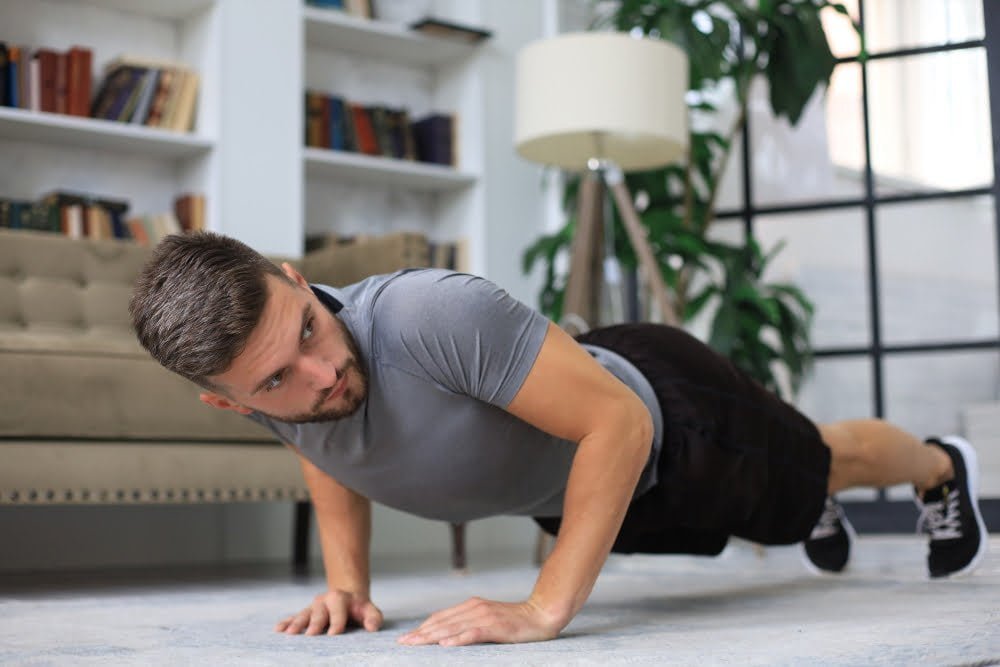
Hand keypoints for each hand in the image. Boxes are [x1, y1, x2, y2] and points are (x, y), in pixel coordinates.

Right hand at [275, 590, 382, 635]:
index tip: (334, 634)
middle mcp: (324, 601)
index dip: (337, 621)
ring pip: (304, 615)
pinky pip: (293, 617)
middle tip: (310, 635)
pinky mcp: (305, 613)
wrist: (347, 597)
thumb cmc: (359, 609)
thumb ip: (373, 617)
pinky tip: (278, 630)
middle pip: (318, 611)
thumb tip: (372, 627)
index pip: (338, 609)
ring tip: (288, 634)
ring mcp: (313, 607)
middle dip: (315, 623)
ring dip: (296, 624)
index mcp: (341, 599)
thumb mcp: (370, 610)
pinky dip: (286, 623)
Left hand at [397, 597, 563, 646]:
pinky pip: (473, 633)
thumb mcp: (487, 618)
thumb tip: (446, 635)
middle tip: (403, 643)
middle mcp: (475, 608)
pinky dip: (458, 639)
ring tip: (416, 644)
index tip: (407, 638)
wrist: (541, 614)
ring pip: (452, 628)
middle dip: (420, 634)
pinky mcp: (496, 626)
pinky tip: (446, 645)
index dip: (422, 628)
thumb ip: (468, 622)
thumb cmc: (514, 621)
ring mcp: (485, 616)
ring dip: (432, 637)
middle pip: (442, 622)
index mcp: (471, 605)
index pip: (440, 617)